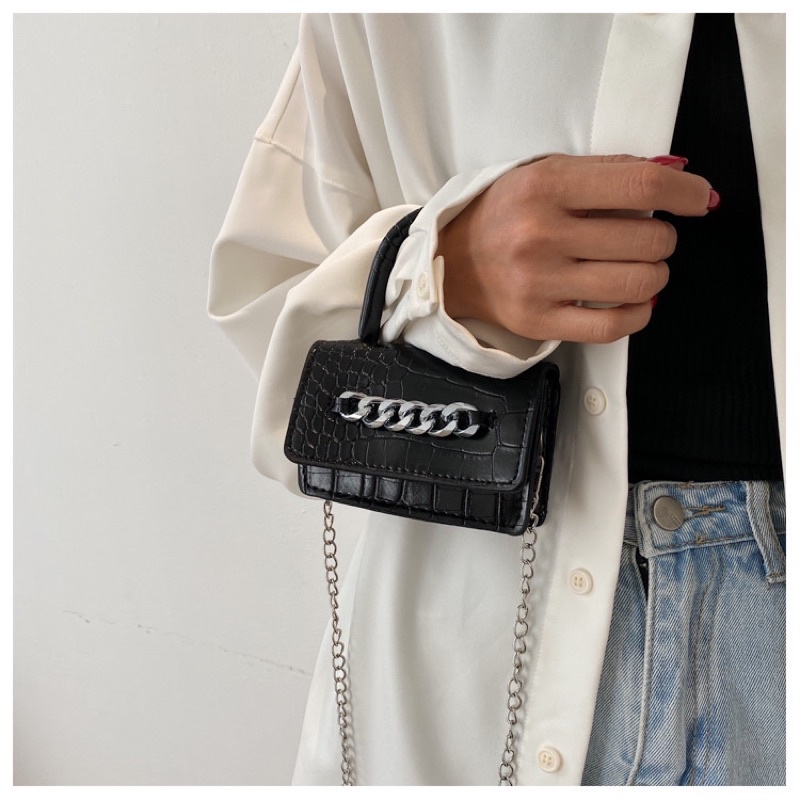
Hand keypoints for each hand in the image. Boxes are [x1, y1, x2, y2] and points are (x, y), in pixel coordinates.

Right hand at [437, 154, 715, 343]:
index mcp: (546, 187)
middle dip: (663, 237)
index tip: (699, 199)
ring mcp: (539, 283)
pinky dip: (639, 313)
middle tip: (647, 236)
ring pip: (637, 283)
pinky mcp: (539, 321)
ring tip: (640, 266)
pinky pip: (612, 327)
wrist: (452, 260)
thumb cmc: (505, 213)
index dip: (685, 192)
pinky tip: (636, 301)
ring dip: (654, 274)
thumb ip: (608, 172)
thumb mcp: (546, 173)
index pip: (640, 187)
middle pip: (647, 238)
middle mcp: (541, 235)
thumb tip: (676, 177)